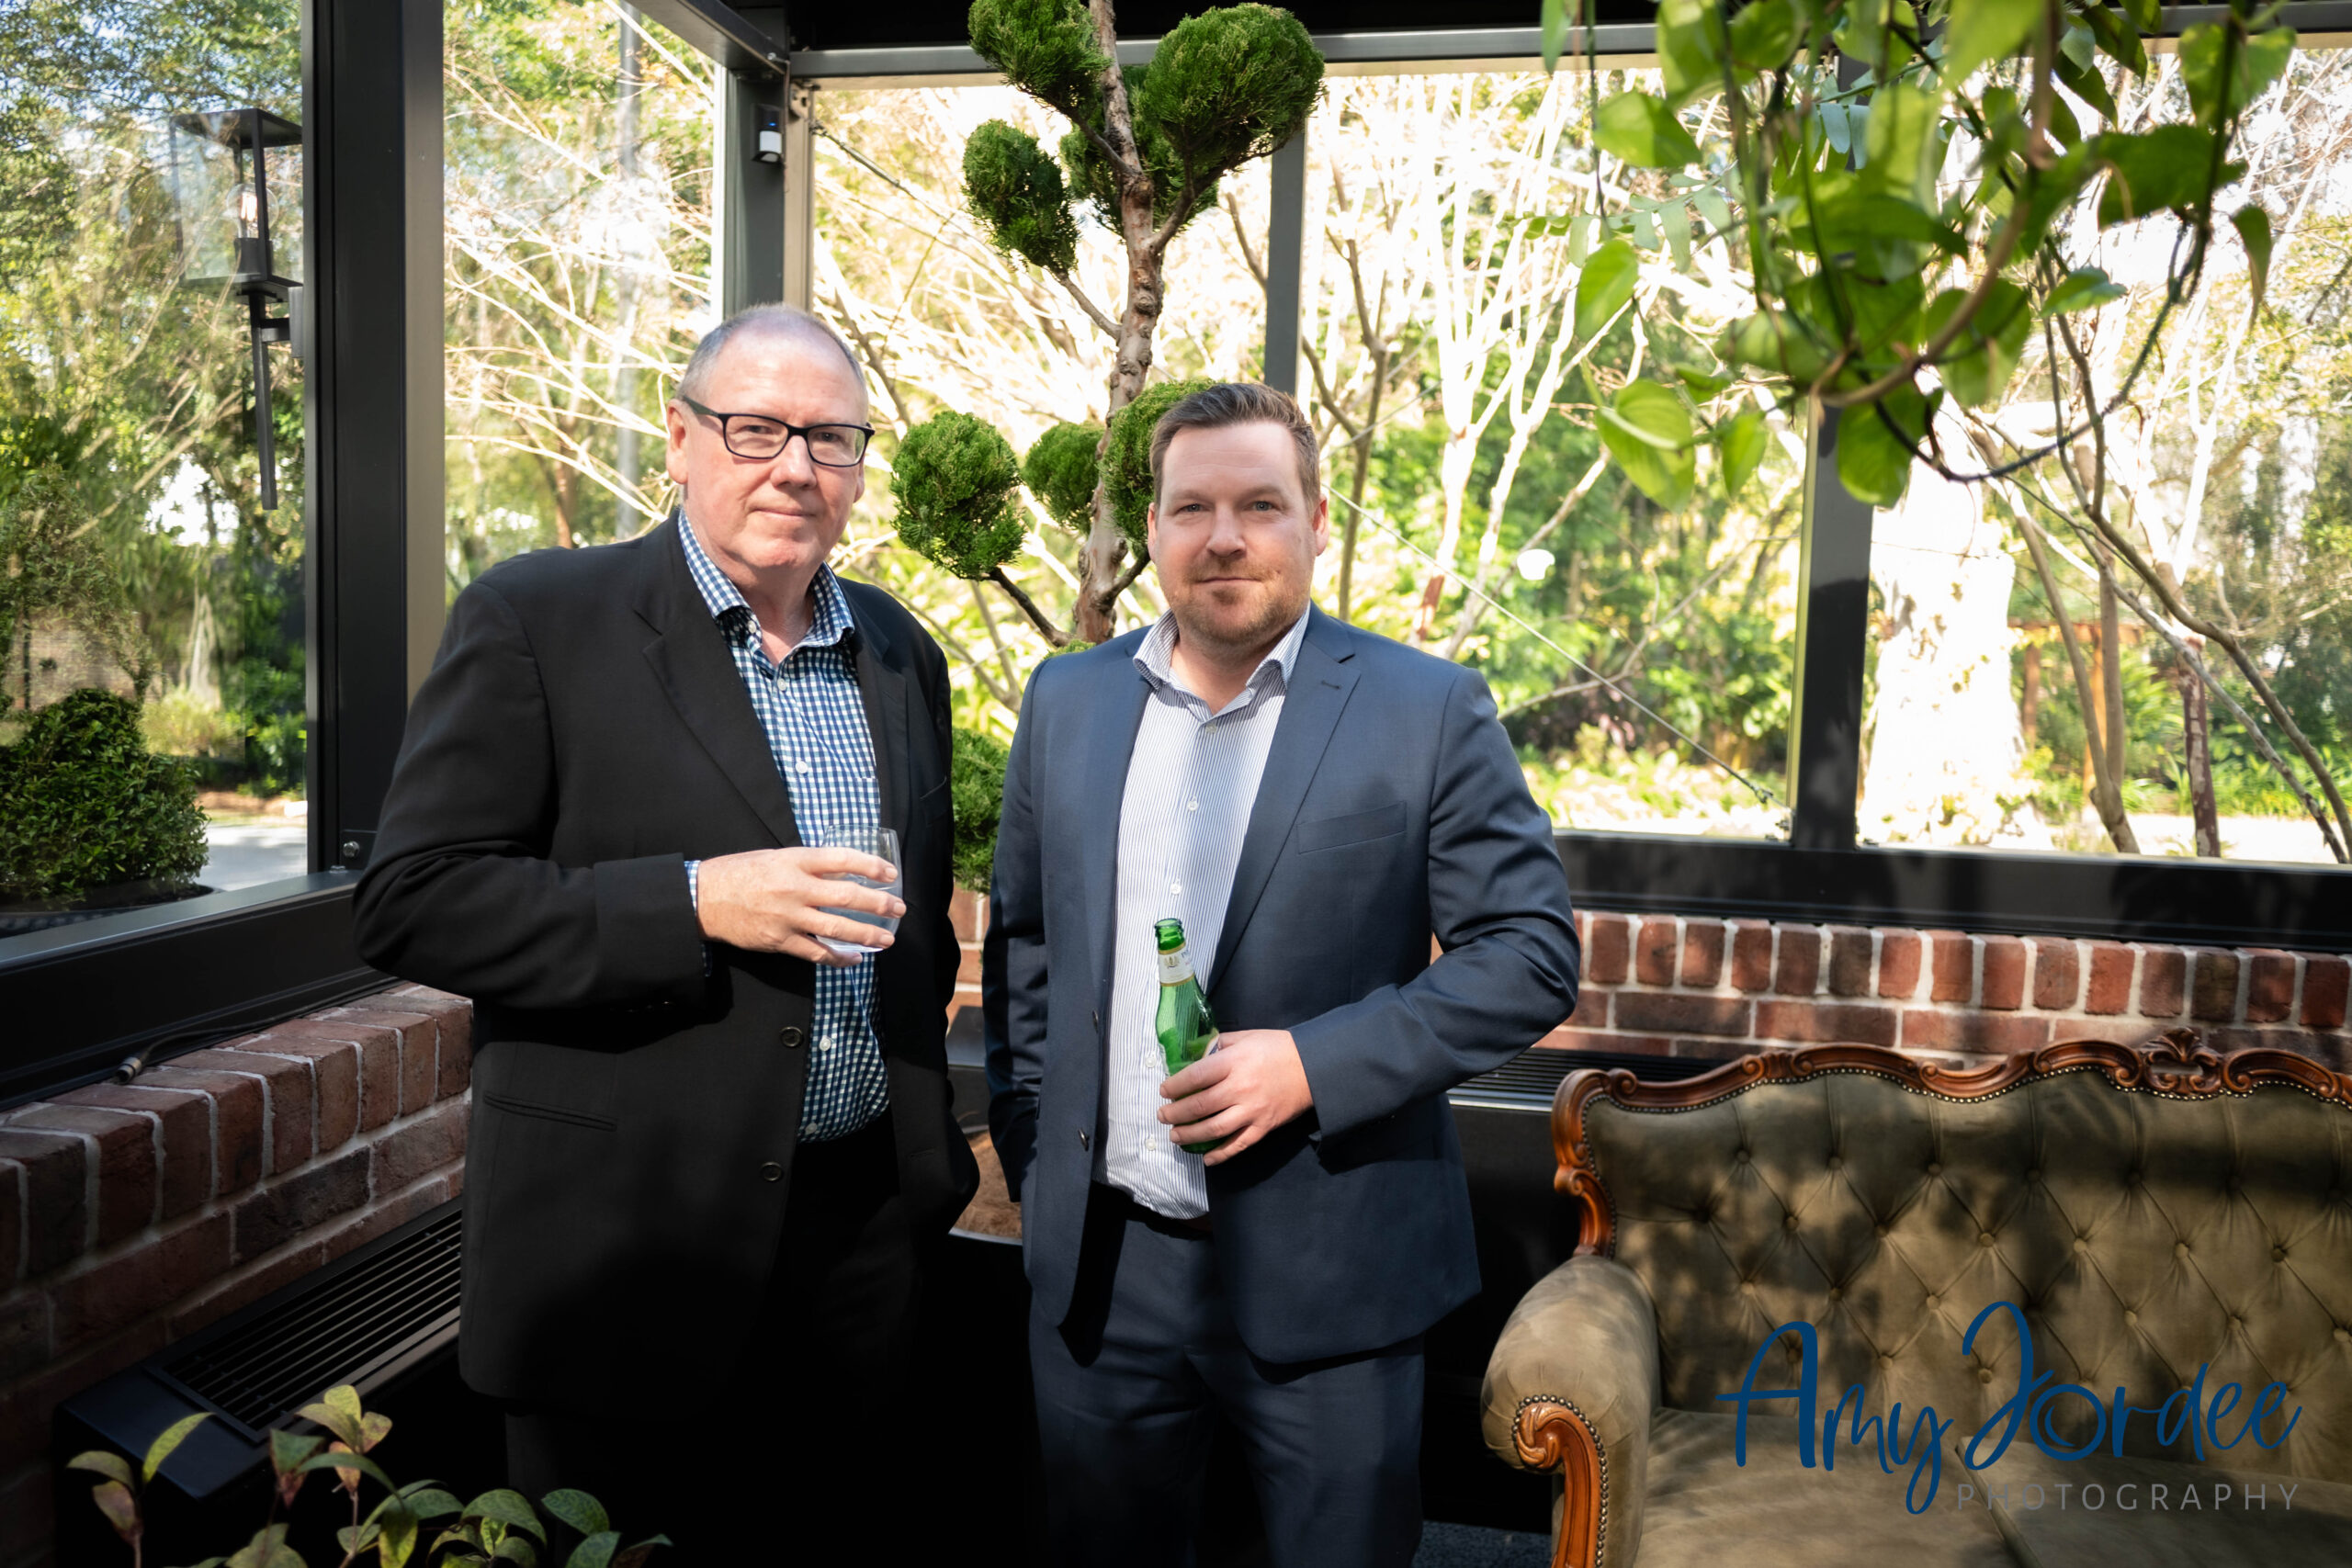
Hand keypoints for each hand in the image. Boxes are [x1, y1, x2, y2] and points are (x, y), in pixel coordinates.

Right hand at [694, 847, 902, 965]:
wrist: (704, 898)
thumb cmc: (740, 873)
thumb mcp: (775, 857)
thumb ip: (807, 865)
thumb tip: (842, 872)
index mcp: (795, 860)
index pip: (842, 859)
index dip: (871, 866)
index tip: (891, 874)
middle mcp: (795, 887)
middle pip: (847, 896)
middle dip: (879, 904)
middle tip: (899, 909)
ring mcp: (788, 916)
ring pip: (837, 928)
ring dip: (867, 934)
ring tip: (887, 939)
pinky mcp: (780, 941)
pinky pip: (816, 952)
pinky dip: (838, 957)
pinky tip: (854, 959)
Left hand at [1158, 1029, 1312, 1165]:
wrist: (1314, 1066)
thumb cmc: (1278, 1048)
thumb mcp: (1247, 1037)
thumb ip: (1220, 1045)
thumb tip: (1197, 1057)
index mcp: (1234, 1062)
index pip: (1195, 1076)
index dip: (1175, 1086)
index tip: (1163, 1091)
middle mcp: (1240, 1088)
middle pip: (1200, 1106)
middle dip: (1176, 1113)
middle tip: (1162, 1115)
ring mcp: (1252, 1111)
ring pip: (1214, 1129)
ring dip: (1190, 1135)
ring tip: (1175, 1136)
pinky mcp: (1264, 1127)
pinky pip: (1238, 1145)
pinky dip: (1221, 1154)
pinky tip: (1206, 1158)